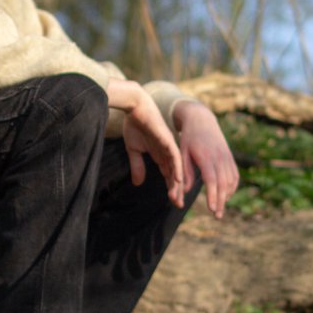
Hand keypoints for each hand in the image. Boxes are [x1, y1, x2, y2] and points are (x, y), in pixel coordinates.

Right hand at [107, 79, 183, 206]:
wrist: (135, 107)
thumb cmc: (134, 125)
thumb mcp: (133, 150)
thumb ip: (137, 165)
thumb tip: (138, 183)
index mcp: (160, 154)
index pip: (168, 174)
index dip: (171, 188)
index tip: (174, 202)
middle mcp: (168, 152)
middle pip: (175, 175)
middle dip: (177, 190)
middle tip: (178, 205)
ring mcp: (169, 147)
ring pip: (176, 169)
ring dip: (177, 184)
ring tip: (177, 198)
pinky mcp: (168, 141)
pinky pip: (175, 158)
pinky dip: (177, 169)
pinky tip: (178, 181)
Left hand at [173, 100, 238, 217]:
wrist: (202, 120)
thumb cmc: (188, 138)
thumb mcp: (182, 153)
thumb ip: (184, 172)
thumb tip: (185, 191)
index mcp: (206, 157)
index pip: (212, 180)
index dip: (213, 195)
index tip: (212, 209)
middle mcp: (219, 157)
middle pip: (223, 183)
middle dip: (221, 201)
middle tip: (217, 216)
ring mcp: (226, 157)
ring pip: (230, 181)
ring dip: (227, 196)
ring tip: (220, 209)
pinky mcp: (229, 157)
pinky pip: (234, 175)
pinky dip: (232, 187)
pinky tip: (226, 196)